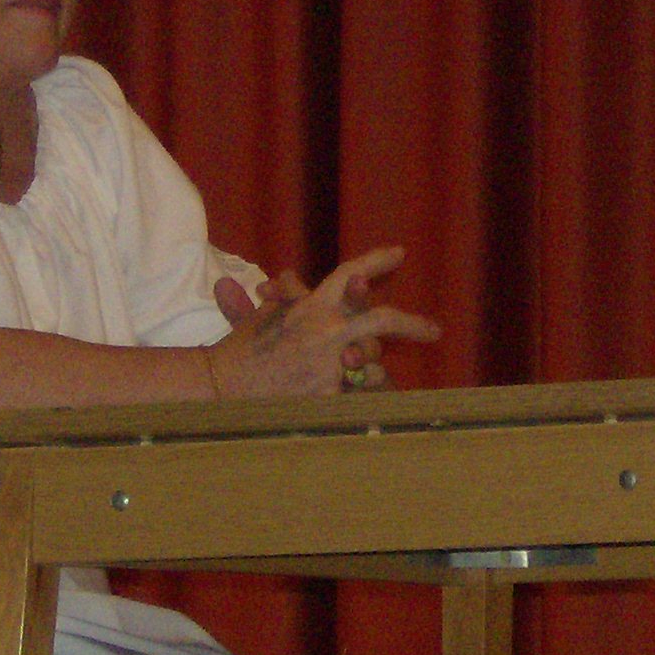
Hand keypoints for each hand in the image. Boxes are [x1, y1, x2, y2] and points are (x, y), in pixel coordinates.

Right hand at [205, 247, 439, 398]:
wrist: (220, 387)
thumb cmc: (240, 351)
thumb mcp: (264, 315)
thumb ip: (285, 297)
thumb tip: (290, 278)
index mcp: (311, 305)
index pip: (350, 273)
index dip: (376, 261)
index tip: (398, 254)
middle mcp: (326, 329)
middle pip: (381, 318)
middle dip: (413, 324)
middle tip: (434, 330)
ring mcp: (329, 362)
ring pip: (373, 363)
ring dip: (373, 370)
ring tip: (366, 381)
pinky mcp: (329, 393)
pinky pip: (357, 394)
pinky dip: (356, 397)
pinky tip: (350, 401)